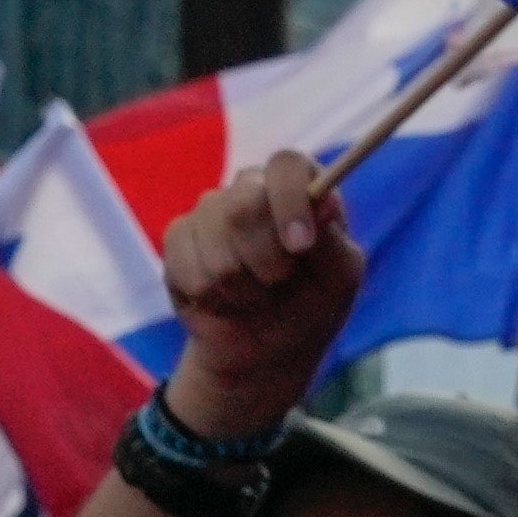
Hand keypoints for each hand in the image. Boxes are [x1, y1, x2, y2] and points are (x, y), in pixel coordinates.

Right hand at [160, 150, 356, 424]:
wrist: (266, 350)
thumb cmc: (312, 306)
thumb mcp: (339, 280)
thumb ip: (334, 241)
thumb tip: (323, 203)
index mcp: (300, 185)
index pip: (286, 166)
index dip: (290, 202)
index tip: (301, 246)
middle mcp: (252, 187)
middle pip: (242, 205)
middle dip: (265, 259)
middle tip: (280, 282)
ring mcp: (210, 210)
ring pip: (213, 242)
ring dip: (241, 287)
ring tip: (256, 296)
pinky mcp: (178, 238)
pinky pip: (185, 265)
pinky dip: (212, 297)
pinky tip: (226, 301)